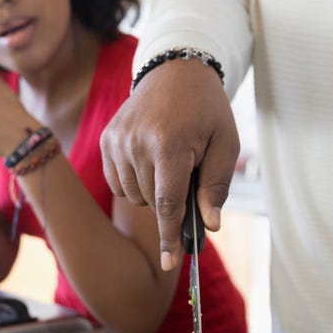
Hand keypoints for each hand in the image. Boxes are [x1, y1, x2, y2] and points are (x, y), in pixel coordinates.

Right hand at [100, 59, 239, 270]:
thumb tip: (209, 225)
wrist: (175, 70)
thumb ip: (216, 186)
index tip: (170, 262)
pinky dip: (134, 181)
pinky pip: (117, 182)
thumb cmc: (207, 110)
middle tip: (186, 174)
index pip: (167, 204)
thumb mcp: (225, 144)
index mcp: (170, 145)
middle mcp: (137, 143)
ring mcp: (117, 141)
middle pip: (151, 203)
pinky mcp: (106, 139)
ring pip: (132, 196)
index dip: (170, 237)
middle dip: (170, 202)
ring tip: (167, 162)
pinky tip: (148, 160)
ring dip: (151, 192)